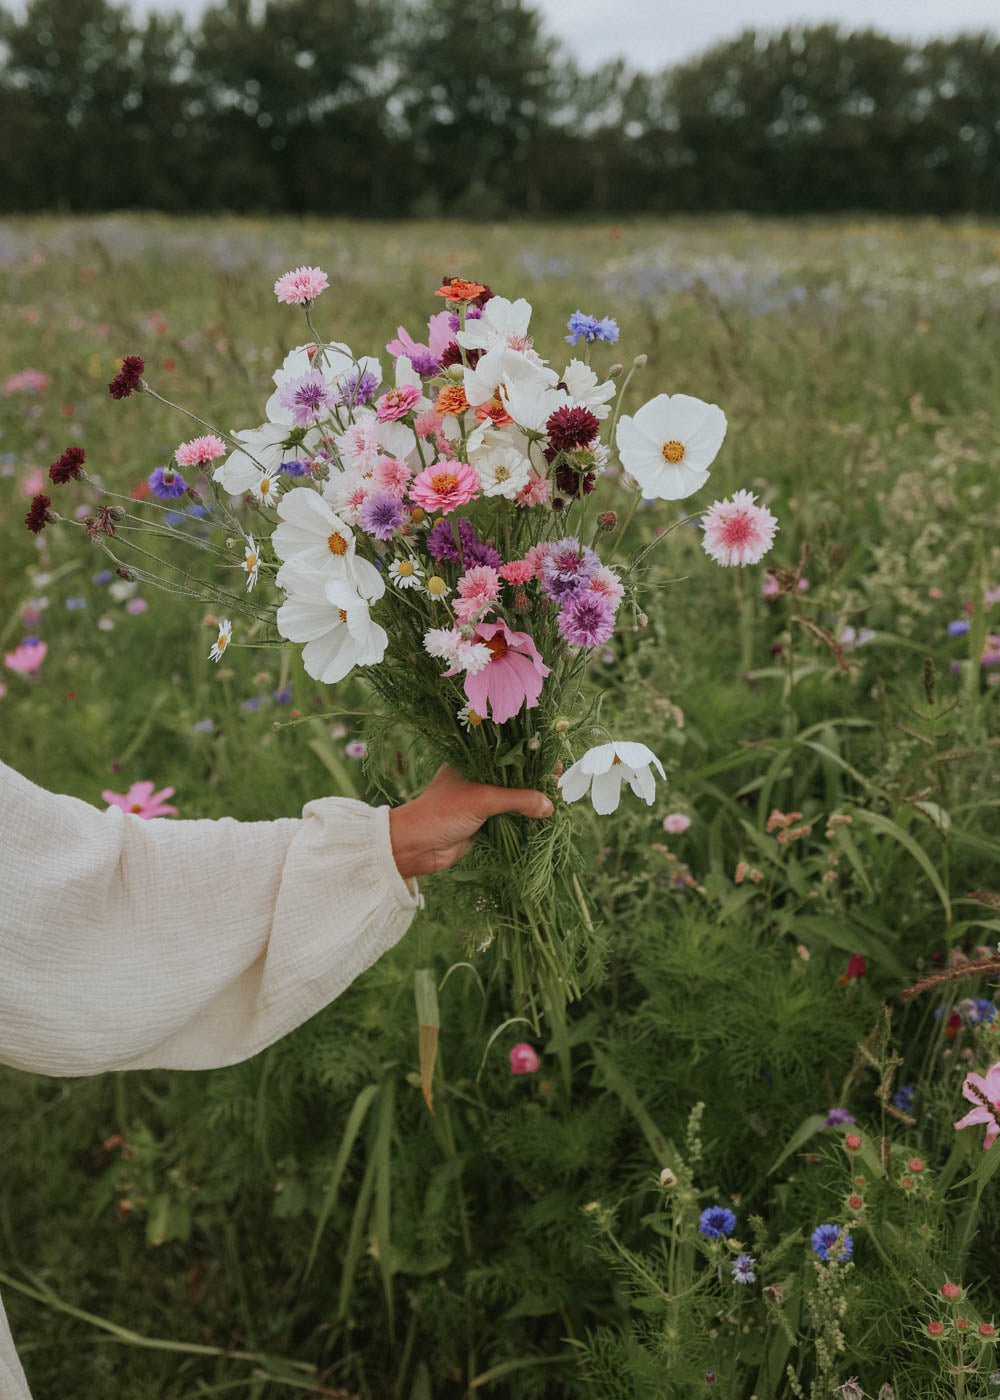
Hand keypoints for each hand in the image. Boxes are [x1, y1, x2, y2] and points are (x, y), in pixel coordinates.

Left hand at [388, 764, 553, 880]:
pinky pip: (508, 818)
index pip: (506, 754)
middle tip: (558, 781)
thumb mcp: (482, 799)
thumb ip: (517, 800)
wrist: (416, 847)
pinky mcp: (481, 823)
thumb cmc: (442, 812)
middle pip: (512, 777)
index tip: (551, 760)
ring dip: (530, 801)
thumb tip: (548, 805)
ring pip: (511, 799)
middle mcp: (475, 779)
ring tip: (555, 798)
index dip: (529, 756)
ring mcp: (478, 801)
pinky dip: (522, 819)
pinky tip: (541, 817)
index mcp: (470, 762)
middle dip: (534, 780)